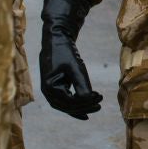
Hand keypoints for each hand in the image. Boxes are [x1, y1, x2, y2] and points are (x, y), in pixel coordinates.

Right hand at [40, 0, 102, 119]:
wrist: (56, 39)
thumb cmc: (65, 51)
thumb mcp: (75, 67)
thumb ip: (82, 84)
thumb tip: (90, 100)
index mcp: (49, 87)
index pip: (70, 102)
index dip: (86, 102)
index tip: (100, 97)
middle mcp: (47, 92)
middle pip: (67, 107)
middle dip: (84, 107)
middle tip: (100, 105)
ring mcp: (50, 91)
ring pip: (66, 106)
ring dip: (81, 108)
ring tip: (96, 107)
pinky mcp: (55, 88)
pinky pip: (65, 101)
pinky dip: (75, 106)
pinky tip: (86, 110)